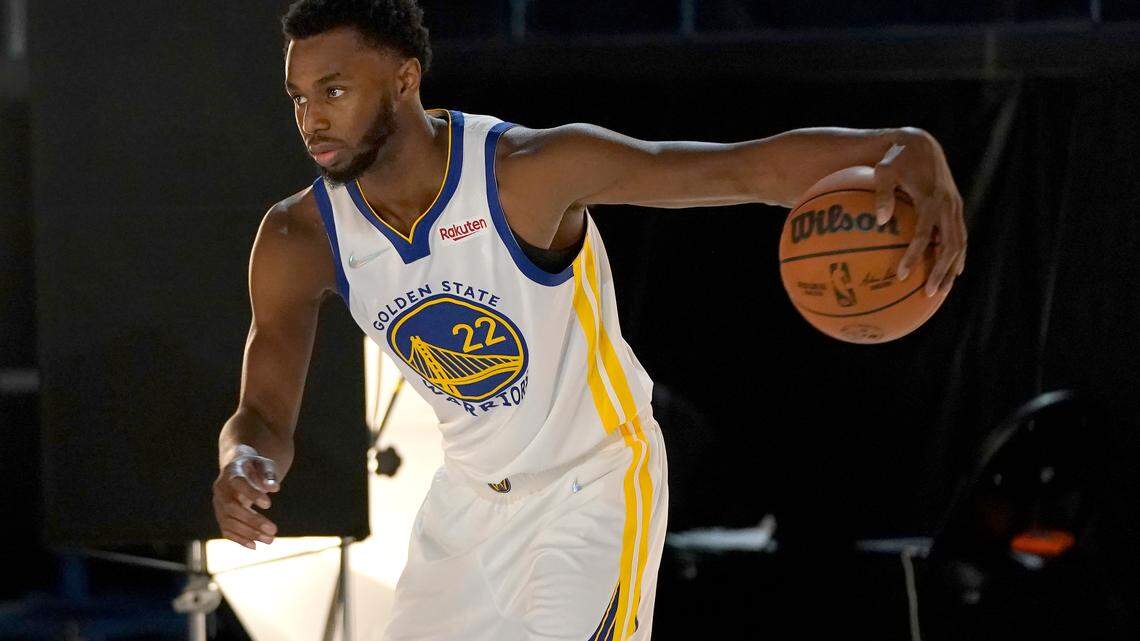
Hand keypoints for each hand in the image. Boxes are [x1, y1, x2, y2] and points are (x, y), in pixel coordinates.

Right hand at [212, 445, 279, 548]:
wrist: (237, 468)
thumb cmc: (254, 466)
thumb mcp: (264, 464)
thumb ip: (269, 474)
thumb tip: (274, 488)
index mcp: (232, 472)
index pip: (238, 483)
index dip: (251, 494)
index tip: (269, 505)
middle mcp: (221, 488)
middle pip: (231, 507)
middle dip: (252, 520)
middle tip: (273, 531)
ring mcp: (218, 503)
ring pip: (228, 521)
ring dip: (248, 533)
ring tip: (270, 540)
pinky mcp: (220, 515)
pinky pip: (225, 529)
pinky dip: (239, 539)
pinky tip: (254, 546)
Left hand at [872, 128, 966, 296]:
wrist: (920, 143)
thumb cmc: (895, 158)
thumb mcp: (884, 171)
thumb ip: (882, 194)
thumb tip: (880, 220)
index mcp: (931, 199)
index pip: (924, 234)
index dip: (914, 256)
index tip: (902, 275)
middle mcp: (948, 205)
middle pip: (949, 245)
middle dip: (940, 271)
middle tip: (929, 293)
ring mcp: (954, 206)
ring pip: (959, 243)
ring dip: (952, 267)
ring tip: (942, 289)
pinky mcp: (955, 207)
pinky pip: (959, 235)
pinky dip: (956, 254)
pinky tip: (950, 271)